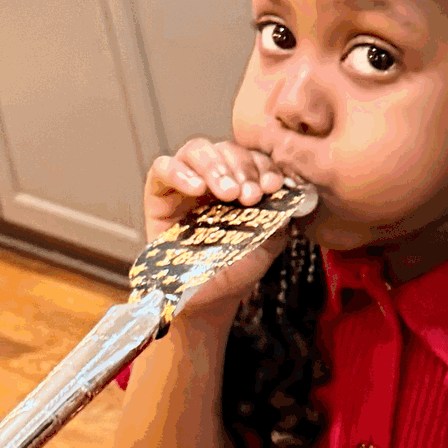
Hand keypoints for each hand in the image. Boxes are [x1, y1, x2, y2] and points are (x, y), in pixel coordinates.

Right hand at [142, 138, 294, 319]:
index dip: (265, 166)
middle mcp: (214, 178)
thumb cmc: (236, 269)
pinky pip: (162, 167)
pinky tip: (197, 189)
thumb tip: (289, 193)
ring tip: (227, 193)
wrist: (208, 298)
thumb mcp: (267, 242)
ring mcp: (186, 182)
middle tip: (250, 195)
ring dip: (216, 166)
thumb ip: (279, 215)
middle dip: (243, 168)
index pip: (255, 157)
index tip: (273, 185)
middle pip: (227, 149)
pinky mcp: (158, 193)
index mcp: (243, 183)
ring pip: (197, 150)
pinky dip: (179, 172)